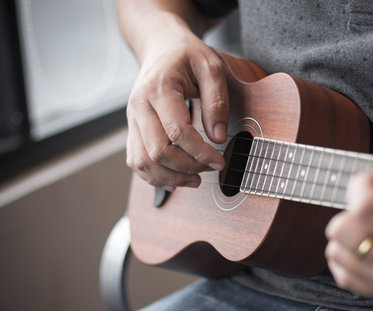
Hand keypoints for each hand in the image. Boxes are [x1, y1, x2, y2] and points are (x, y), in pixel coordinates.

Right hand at [125, 12, 227, 189]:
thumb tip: (218, 137)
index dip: (200, 152)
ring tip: (195, 180)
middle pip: (157, 151)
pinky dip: (154, 176)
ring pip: (142, 162)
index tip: (220, 161)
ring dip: (170, 177)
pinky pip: (136, 161)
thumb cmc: (188, 55)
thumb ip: (217, 101)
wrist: (161, 46)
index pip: (177, 132)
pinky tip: (175, 179)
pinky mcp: (132, 128)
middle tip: (211, 169)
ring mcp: (132, 118)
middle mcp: (139, 105)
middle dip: (187, 167)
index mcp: (158, 88)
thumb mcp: (211, 67)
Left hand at [325, 137, 372, 303]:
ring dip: (346, 233)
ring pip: (336, 254)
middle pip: (341, 231)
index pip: (365, 208)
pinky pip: (344, 277)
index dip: (361, 185)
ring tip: (370, 224)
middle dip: (350, 207)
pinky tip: (366, 245)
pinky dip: (346, 258)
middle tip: (372, 202)